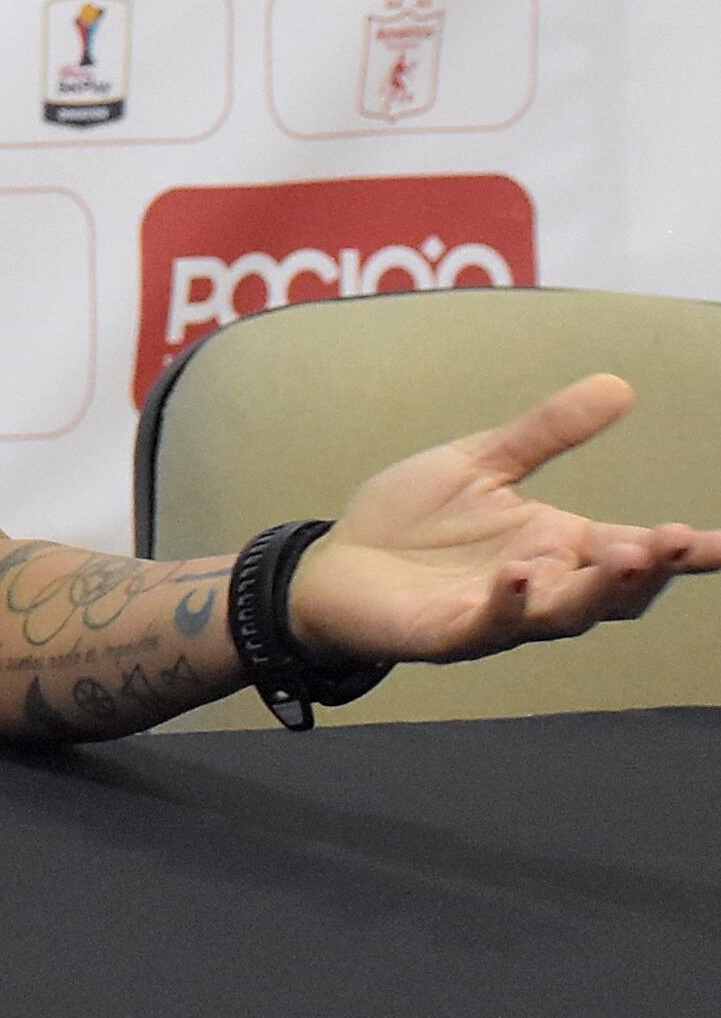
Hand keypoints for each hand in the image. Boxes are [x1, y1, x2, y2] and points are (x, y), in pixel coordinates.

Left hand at [287, 374, 720, 668]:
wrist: (333, 563)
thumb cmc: (409, 521)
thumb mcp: (480, 463)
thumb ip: (546, 433)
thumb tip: (620, 386)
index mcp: (559, 545)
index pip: (638, 550)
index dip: (688, 550)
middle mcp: (543, 586)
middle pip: (616, 591)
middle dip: (651, 569)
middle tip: (680, 542)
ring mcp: (500, 615)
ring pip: (566, 614)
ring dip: (598, 589)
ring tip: (626, 555)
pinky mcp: (450, 632)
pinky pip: (490, 623)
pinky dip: (510, 602)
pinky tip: (520, 575)